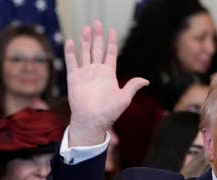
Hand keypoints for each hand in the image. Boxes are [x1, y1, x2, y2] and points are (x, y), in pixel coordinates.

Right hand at [65, 20, 147, 146]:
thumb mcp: (124, 98)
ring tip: (86, 28)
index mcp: (108, 74)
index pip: (110, 54)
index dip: (111, 42)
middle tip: (97, 23)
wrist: (92, 120)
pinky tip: (71, 42)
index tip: (112, 30)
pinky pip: (72, 62)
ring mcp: (85, 73)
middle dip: (97, 36)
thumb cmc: (109, 112)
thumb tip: (146, 81)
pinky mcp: (74, 78)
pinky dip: (71, 52)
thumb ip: (132, 86)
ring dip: (85, 41)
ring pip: (84, 53)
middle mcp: (96, 71)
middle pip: (96, 49)